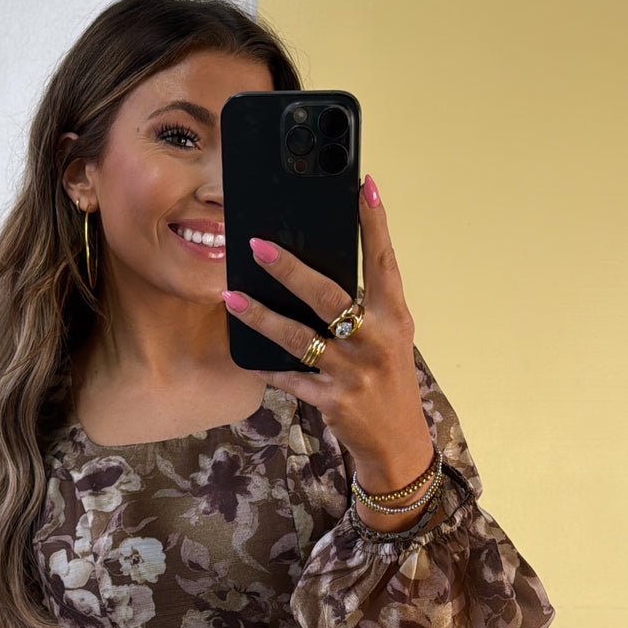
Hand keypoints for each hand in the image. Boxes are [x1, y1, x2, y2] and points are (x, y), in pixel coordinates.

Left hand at [222, 176, 433, 500]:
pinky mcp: (333, 399)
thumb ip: (364, 306)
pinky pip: (291, 378)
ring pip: (299, 337)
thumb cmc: (386, 378)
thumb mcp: (388, 337)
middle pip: (327, 295)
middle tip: (258, 245)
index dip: (374, 223)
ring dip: (261, 316)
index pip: (383, 261)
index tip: (363, 185)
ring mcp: (353, 371)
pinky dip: (269, 367)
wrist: (397, 442)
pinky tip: (247, 355)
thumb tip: (315, 270)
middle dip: (290, 269)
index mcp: (393, 316)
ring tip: (231, 296)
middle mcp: (376, 339)